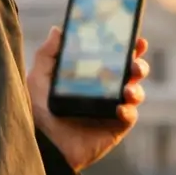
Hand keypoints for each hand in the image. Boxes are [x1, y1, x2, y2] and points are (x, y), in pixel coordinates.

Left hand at [28, 28, 148, 172]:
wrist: (40, 145)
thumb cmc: (37, 112)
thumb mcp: (38, 79)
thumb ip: (47, 55)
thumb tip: (57, 30)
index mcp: (91, 75)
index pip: (114, 56)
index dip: (128, 47)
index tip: (135, 39)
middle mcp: (105, 90)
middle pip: (132, 72)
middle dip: (139, 64)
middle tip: (135, 62)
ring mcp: (112, 109)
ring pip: (136, 93)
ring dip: (137, 88)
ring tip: (127, 89)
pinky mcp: (115, 128)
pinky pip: (130, 116)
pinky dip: (128, 110)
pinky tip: (119, 108)